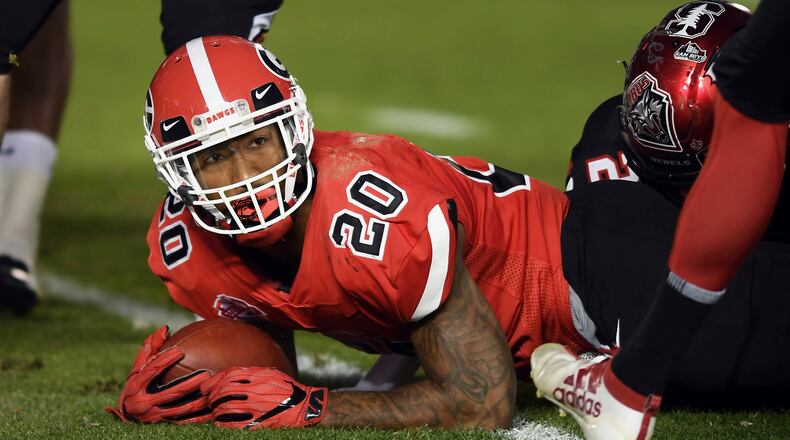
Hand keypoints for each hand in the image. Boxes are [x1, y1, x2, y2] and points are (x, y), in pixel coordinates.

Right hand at [106, 326, 211, 423]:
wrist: (128, 412)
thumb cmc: (137, 382)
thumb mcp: (138, 366)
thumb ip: (150, 348)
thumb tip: (166, 328)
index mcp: (135, 385)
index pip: (151, 371)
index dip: (165, 360)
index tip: (180, 350)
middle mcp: (143, 401)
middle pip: (170, 392)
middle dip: (189, 384)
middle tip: (207, 373)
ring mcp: (153, 414)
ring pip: (179, 408)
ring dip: (197, 400)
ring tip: (211, 389)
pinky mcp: (162, 422)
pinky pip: (182, 419)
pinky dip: (196, 414)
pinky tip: (210, 406)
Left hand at [201, 367, 327, 428]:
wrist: (306, 405)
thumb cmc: (288, 389)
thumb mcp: (272, 374)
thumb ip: (253, 373)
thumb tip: (231, 375)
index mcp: (259, 376)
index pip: (229, 375)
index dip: (213, 381)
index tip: (204, 387)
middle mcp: (256, 389)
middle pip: (224, 391)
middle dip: (212, 397)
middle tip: (209, 401)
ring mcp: (257, 406)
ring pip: (226, 407)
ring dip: (216, 411)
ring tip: (214, 412)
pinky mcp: (260, 422)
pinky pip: (235, 424)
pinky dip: (223, 424)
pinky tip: (219, 424)